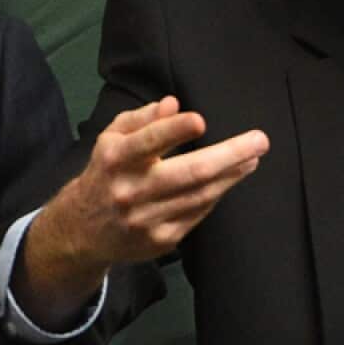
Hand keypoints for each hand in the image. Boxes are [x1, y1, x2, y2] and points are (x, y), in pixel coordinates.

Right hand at [13, 97, 268, 327]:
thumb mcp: (112, 139)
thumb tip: (173, 104)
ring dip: (233, 175)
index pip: (146, 143)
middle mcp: (130, 191)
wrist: (83, 230)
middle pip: (189, 174)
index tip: (200, 120)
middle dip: (230, 156)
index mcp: (115, 160)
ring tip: (253, 158)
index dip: (173, 131)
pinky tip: (231, 178)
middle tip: (260, 141)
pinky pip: (198, 213)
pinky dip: (217, 194)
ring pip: (201, 195)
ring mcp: (146, 219)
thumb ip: (141, 119)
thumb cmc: (107, 172)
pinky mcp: (161, 240)